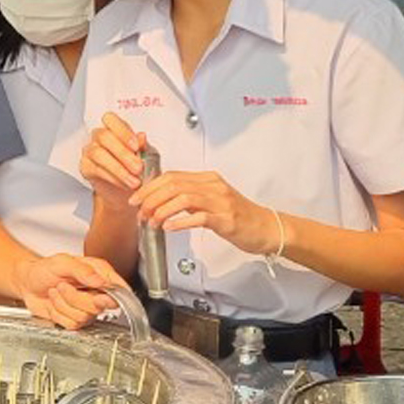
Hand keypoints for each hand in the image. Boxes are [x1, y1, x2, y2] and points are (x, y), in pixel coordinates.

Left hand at [14, 254, 125, 330]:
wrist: (27, 283)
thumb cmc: (44, 269)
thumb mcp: (62, 262)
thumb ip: (82, 270)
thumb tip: (100, 281)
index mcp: (99, 274)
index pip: (119, 289)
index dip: (113, 296)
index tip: (99, 296)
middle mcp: (96, 291)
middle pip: (99, 306)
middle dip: (75, 297)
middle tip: (62, 286)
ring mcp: (87, 308)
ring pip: (84, 317)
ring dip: (63, 305)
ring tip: (56, 292)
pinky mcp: (76, 320)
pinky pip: (72, 324)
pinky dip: (58, 314)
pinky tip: (55, 304)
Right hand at [80, 113, 145, 208]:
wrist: (127, 192)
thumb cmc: (137, 168)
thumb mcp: (146, 156)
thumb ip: (143, 146)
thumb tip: (142, 137)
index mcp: (113, 128)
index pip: (110, 119)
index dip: (122, 131)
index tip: (136, 146)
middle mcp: (99, 137)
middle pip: (103, 136)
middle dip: (123, 153)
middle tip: (138, 168)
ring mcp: (89, 151)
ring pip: (98, 153)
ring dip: (118, 168)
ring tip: (134, 181)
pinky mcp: (85, 166)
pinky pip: (96, 169)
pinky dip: (113, 178)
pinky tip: (124, 183)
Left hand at [130, 170, 277, 254]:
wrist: (267, 228)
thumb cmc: (239, 216)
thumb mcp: (211, 199)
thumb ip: (189, 196)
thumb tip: (160, 199)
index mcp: (208, 179)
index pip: (171, 176)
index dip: (150, 187)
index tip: (136, 198)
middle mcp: (213, 186)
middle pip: (173, 185)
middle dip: (150, 198)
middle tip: (139, 212)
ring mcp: (220, 202)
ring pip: (183, 198)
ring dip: (161, 210)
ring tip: (152, 221)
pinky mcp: (226, 219)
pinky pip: (198, 217)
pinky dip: (180, 221)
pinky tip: (168, 227)